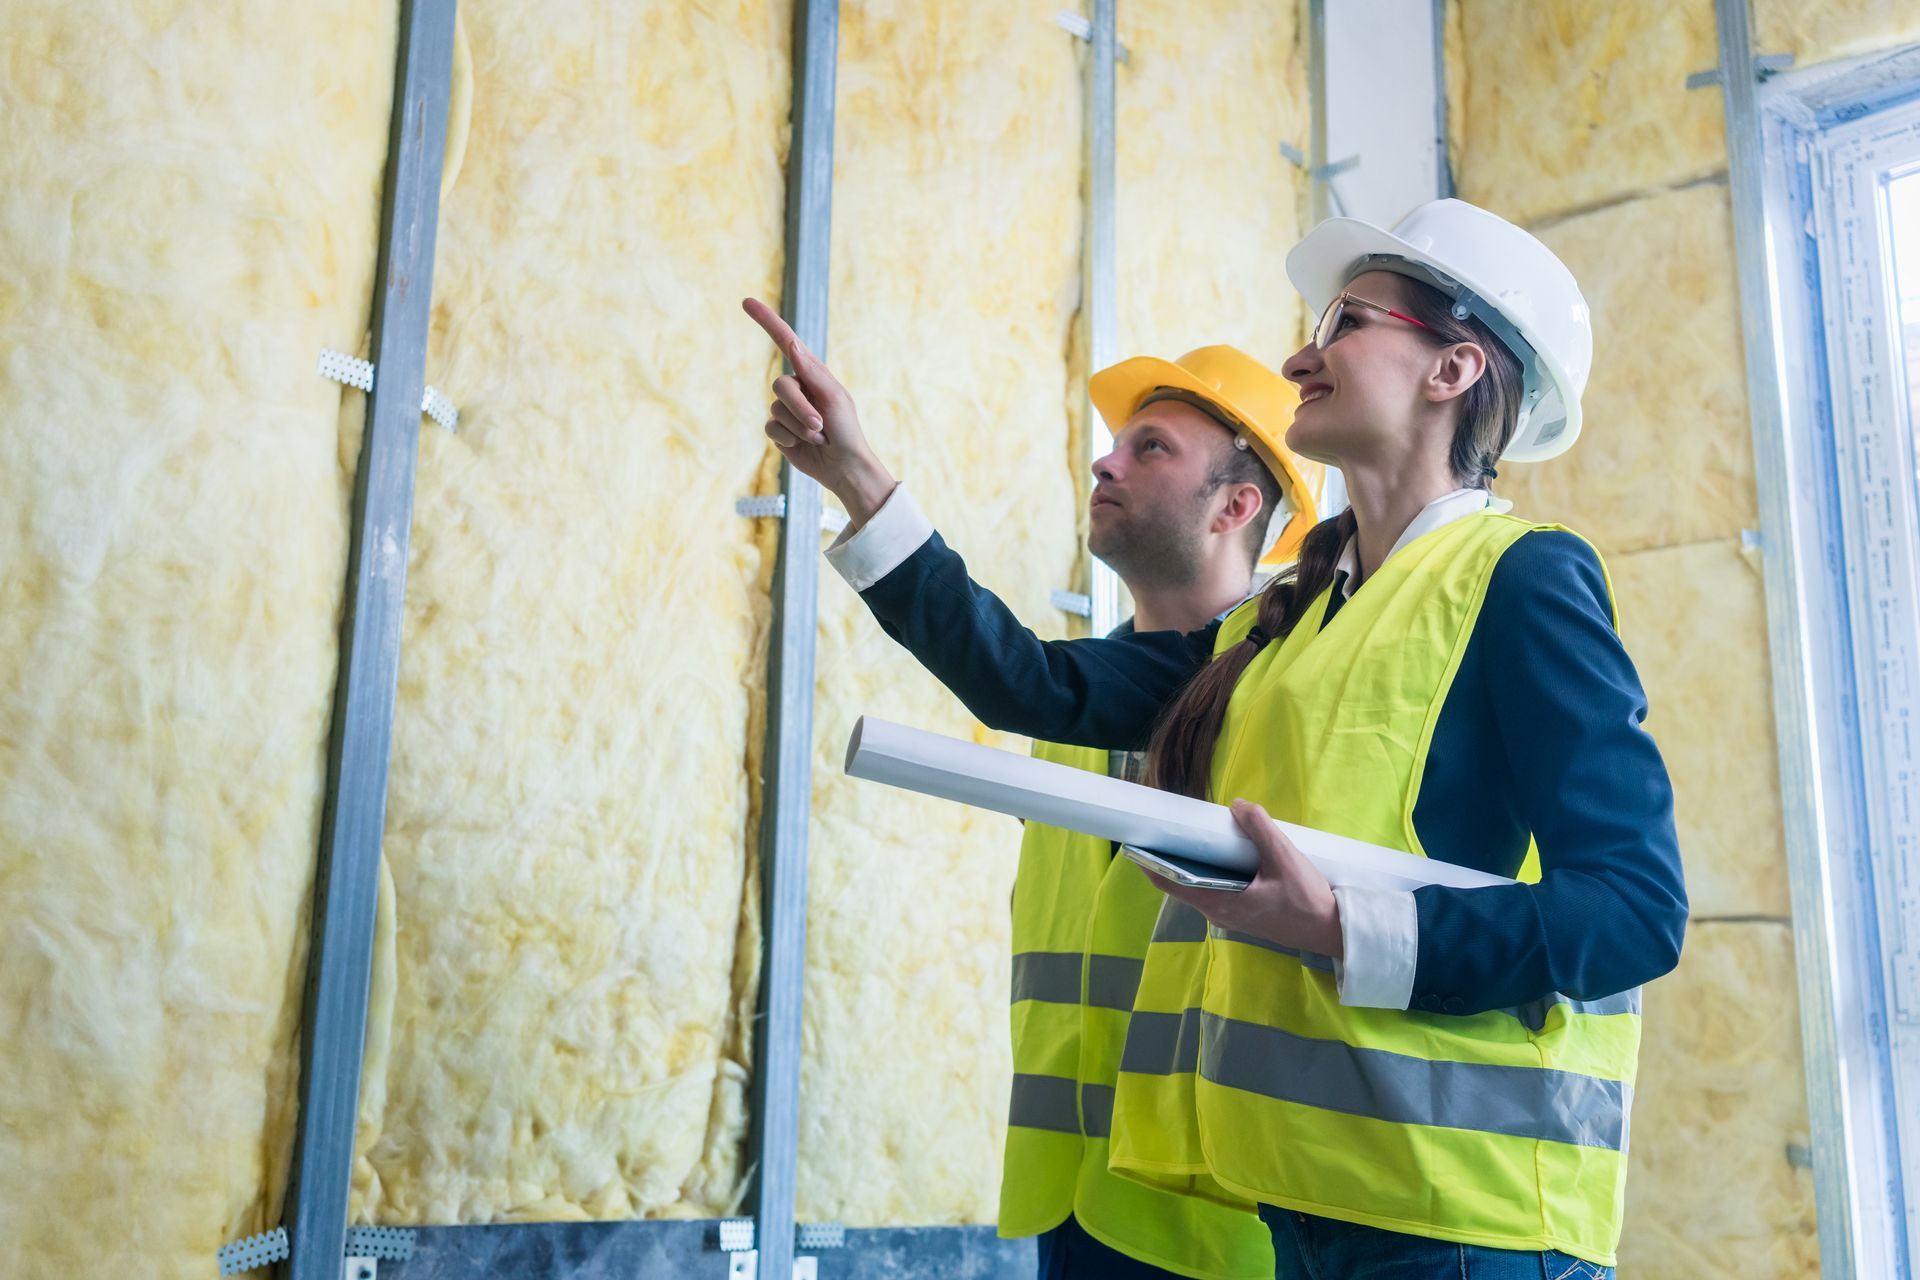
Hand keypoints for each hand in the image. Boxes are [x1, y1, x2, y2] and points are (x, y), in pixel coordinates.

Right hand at [742, 298, 896, 526]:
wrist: (844, 466)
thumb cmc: (847, 429)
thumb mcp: (834, 397)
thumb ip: (811, 371)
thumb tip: (790, 341)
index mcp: (812, 372)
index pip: (785, 340)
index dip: (767, 321)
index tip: (747, 302)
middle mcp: (797, 387)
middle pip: (780, 385)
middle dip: (801, 408)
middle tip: (820, 425)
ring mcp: (786, 409)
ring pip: (776, 409)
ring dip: (799, 426)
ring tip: (819, 436)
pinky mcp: (779, 430)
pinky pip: (772, 428)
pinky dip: (789, 438)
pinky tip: (804, 445)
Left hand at [1144, 800, 1342, 957]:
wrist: (1331, 930)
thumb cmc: (1305, 899)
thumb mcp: (1284, 857)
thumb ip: (1260, 829)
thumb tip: (1237, 805)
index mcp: (1217, 901)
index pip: (1168, 883)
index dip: (1148, 862)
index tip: (1136, 839)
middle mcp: (1216, 911)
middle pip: (1180, 882)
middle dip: (1170, 856)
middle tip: (1164, 826)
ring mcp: (1229, 914)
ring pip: (1198, 885)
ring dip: (1191, 862)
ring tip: (1188, 833)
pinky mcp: (1242, 913)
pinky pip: (1214, 888)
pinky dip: (1210, 870)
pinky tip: (1220, 851)